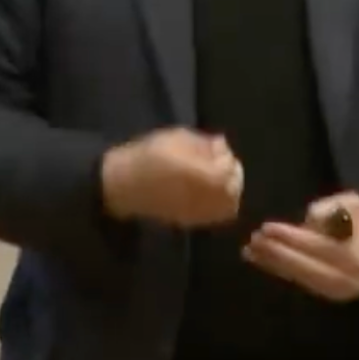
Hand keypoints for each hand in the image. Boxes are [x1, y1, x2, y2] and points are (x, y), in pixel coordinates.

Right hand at [99, 127, 243, 227]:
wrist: (125, 185)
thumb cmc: (149, 156)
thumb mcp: (176, 138)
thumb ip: (204, 143)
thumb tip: (222, 145)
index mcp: (202, 173)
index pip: (230, 171)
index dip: (229, 159)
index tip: (220, 149)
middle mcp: (204, 196)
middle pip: (233, 191)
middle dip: (232, 176)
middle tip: (222, 164)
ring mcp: (198, 212)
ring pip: (228, 206)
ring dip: (228, 192)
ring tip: (216, 179)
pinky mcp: (190, 221)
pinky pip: (214, 216)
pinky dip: (218, 204)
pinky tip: (207, 192)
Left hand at [243, 192, 358, 301]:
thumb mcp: (357, 205)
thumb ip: (332, 208)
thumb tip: (306, 219)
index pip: (319, 247)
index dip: (292, 238)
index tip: (268, 227)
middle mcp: (349, 280)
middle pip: (306, 268)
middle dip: (277, 254)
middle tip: (254, 240)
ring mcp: (340, 292)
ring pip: (301, 278)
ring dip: (274, 265)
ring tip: (250, 252)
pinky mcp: (331, 296)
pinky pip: (303, 283)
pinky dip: (282, 272)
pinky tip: (264, 262)